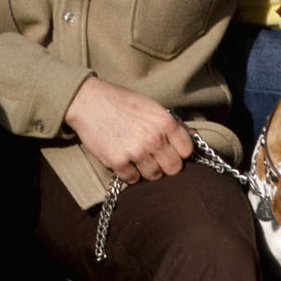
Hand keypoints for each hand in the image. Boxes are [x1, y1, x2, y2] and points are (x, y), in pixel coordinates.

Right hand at [63, 76, 192, 183]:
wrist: (88, 101)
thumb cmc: (121, 101)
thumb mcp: (151, 106)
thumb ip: (171, 123)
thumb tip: (192, 136)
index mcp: (165, 122)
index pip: (187, 151)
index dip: (179, 151)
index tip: (170, 148)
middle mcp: (154, 138)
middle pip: (173, 168)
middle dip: (165, 164)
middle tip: (154, 156)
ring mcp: (136, 152)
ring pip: (154, 175)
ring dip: (146, 169)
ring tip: (136, 155)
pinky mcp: (118, 162)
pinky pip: (133, 179)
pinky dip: (129, 172)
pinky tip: (123, 158)